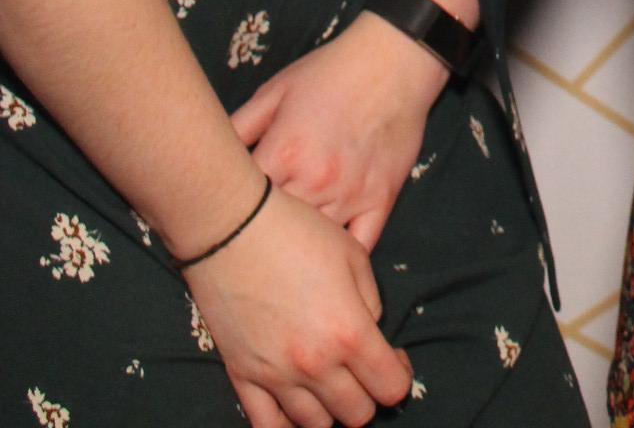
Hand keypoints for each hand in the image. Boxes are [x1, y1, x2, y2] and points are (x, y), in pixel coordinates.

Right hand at [187, 178, 413, 427]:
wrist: (233, 228)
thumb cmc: (298, 232)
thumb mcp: (353, 255)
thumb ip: (370, 303)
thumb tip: (371, 333)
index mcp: (349, 333)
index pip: (391, 388)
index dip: (399, 376)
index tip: (393, 358)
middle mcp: (315, 365)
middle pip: (357, 415)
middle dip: (368, 396)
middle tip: (361, 370)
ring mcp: (276, 377)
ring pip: (316, 426)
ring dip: (330, 409)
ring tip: (329, 382)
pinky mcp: (242, 378)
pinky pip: (268, 427)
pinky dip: (287, 424)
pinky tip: (296, 404)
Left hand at [232, 11, 445, 252]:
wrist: (395, 59)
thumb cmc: (330, 72)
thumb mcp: (275, 91)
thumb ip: (239, 127)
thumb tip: (206, 157)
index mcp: (283, 153)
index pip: (240, 203)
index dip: (227, 213)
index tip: (220, 220)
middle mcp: (315, 182)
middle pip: (274, 232)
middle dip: (258, 237)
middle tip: (246, 244)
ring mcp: (350, 195)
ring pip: (313, 247)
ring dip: (296, 251)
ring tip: (280, 262)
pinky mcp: (380, 200)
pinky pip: (358, 249)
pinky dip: (340, 261)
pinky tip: (325, 263)